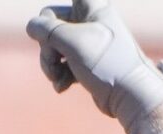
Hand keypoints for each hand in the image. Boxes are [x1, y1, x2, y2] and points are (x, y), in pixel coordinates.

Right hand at [26, 0, 162, 133]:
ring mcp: (88, 44)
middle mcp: (90, 21)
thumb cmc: (106, 64)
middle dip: (47, 48)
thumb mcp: (71, 42)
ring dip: (51, 64)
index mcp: (91, 7)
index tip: (58, 13)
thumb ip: (46, 30)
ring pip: (54, 47)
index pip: (63, 4)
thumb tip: (31, 26)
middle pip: (51, 27)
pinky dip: (60, 75)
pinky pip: (64, 64)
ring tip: (57, 79)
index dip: (53, 15)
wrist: (131, 96)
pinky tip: (62, 87)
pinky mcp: (87, 64)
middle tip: (53, 63)